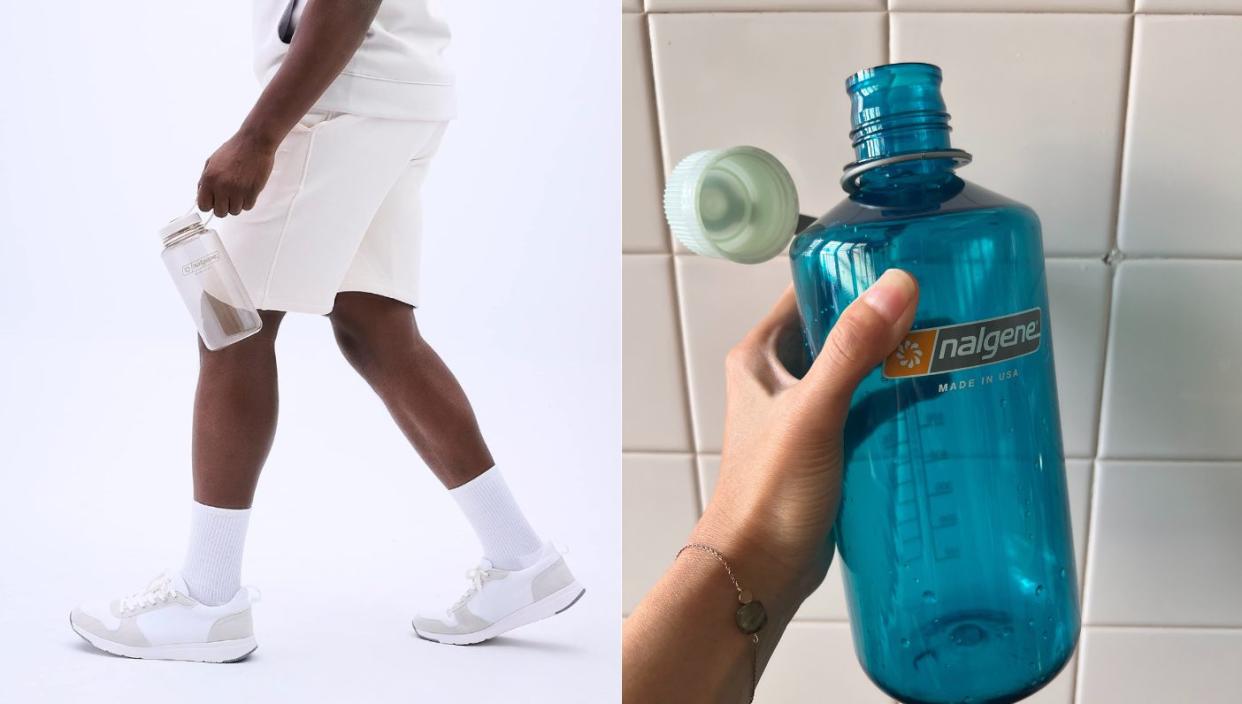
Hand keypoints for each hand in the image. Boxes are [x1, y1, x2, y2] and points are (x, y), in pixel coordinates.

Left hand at [196, 132, 277, 217]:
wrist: (254, 142)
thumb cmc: (234, 149)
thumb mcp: (211, 161)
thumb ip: (205, 179)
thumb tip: (201, 194)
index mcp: (209, 179)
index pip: (203, 206)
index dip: (209, 205)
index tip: (214, 202)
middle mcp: (222, 186)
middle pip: (220, 212)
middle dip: (224, 206)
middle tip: (228, 197)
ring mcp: (238, 190)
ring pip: (235, 211)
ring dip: (237, 204)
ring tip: (239, 191)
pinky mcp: (252, 192)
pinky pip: (247, 207)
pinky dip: (248, 201)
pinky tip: (247, 190)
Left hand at [691, 269, 918, 604]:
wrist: (760, 569)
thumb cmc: (768, 493)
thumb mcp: (814, 412)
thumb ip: (853, 350)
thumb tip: (897, 287)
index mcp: (760, 355)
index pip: (810, 291)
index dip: (854, 274)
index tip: (909, 267)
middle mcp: (778, 377)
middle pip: (840, 330)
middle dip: (887, 322)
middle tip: (946, 310)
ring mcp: (802, 412)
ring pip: (857, 371)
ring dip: (895, 364)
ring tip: (951, 350)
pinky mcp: (826, 446)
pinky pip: (866, 410)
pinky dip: (895, 404)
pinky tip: (934, 403)